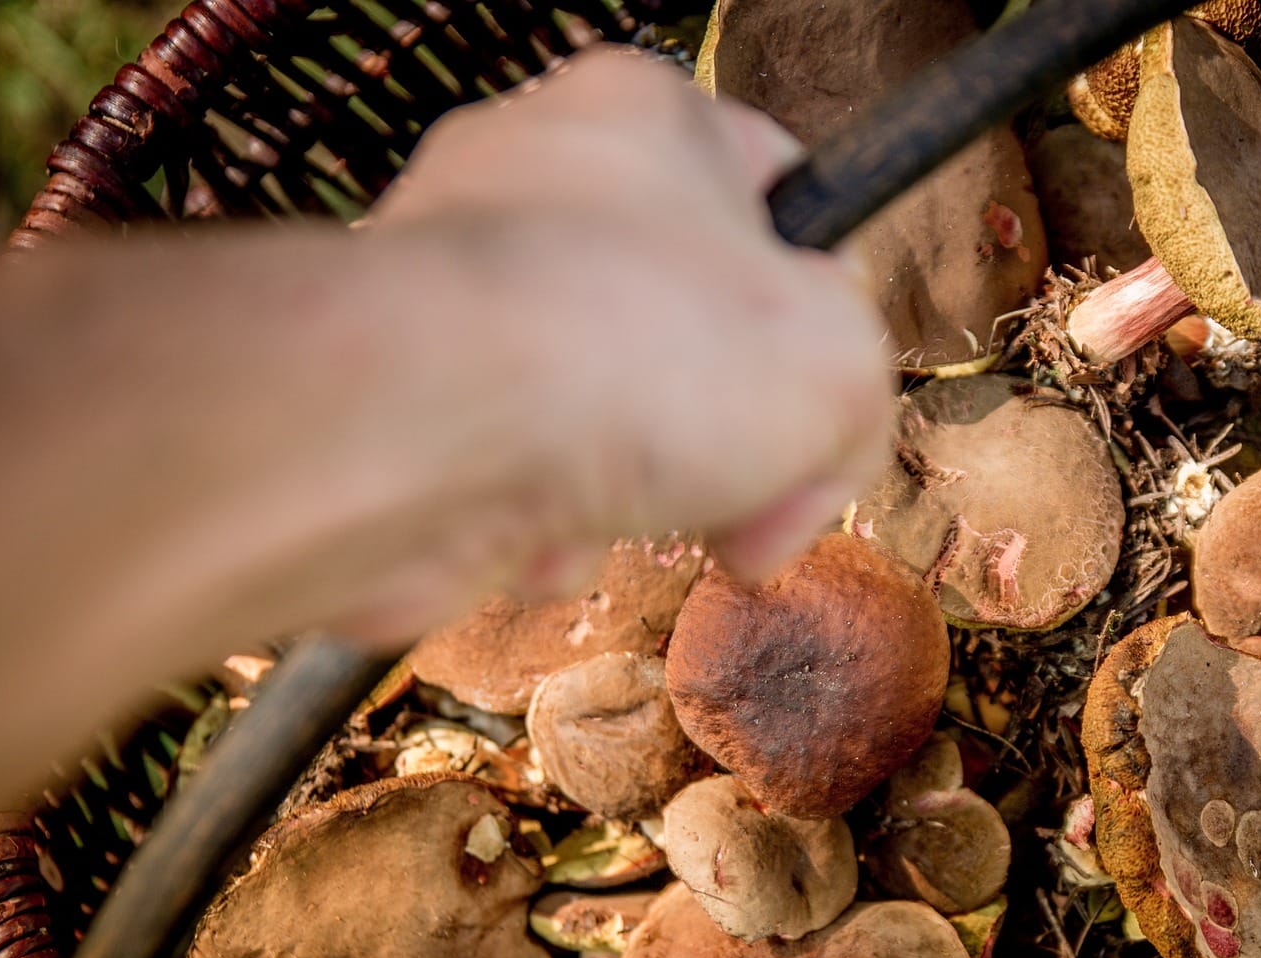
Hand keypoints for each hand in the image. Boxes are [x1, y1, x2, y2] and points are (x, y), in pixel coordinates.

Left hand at [344, 48, 894, 638]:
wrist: (416, 429)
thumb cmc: (624, 353)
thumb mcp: (838, 372)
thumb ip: (862, 404)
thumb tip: (806, 482)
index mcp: (648, 118)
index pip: (776, 189)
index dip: (827, 303)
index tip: (828, 394)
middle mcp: (534, 179)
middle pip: (685, 325)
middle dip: (727, 439)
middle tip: (752, 501)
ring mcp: (454, 282)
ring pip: (598, 413)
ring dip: (635, 495)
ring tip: (626, 513)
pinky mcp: (398, 387)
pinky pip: (510, 468)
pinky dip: (541, 524)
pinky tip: (543, 537)